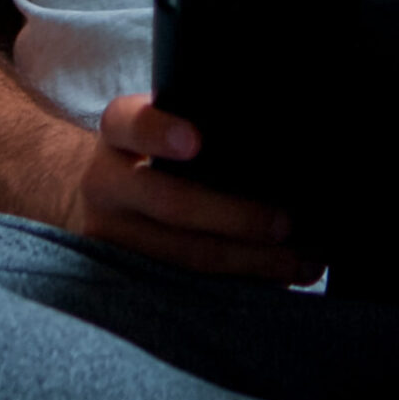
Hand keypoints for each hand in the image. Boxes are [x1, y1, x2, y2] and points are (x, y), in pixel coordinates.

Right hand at [64, 94, 323, 283]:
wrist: (97, 189)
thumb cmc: (152, 144)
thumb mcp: (158, 117)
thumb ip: (196, 114)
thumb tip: (275, 132)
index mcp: (118, 130)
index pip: (133, 124)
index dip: (162, 133)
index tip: (195, 141)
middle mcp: (106, 182)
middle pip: (171, 203)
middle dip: (234, 216)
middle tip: (285, 223)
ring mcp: (110, 235)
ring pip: (182, 255)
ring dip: (248, 261)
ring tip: (301, 260)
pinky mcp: (124, 275)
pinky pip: (185, 285)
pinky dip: (236, 283)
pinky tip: (278, 279)